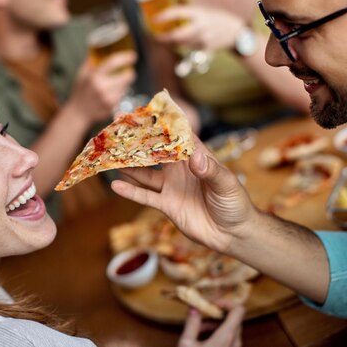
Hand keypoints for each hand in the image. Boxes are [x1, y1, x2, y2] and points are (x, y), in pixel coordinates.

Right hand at [67, 51, 136, 123]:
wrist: (78, 113)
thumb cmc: (79, 91)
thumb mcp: (81, 74)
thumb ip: (90, 61)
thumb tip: (98, 47)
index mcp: (93, 76)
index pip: (113, 62)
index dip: (125, 57)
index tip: (132, 55)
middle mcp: (102, 87)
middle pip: (126, 76)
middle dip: (130, 73)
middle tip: (129, 70)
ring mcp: (108, 99)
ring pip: (126, 87)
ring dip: (125, 83)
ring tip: (118, 82)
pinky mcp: (112, 107)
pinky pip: (122, 96)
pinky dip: (120, 92)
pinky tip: (113, 92)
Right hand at [111, 136, 254, 252]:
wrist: (233, 234)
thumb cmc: (235, 203)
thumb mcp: (226, 184)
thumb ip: (211, 171)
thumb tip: (196, 158)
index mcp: (197, 156)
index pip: (177, 135)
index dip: (163, 123)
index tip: (146, 111)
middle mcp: (181, 169)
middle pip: (156, 151)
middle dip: (139, 141)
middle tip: (118, 129)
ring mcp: (172, 186)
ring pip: (145, 173)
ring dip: (130, 165)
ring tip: (111, 155)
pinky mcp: (166, 204)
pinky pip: (145, 196)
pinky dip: (130, 191)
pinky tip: (115, 185)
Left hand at [154, 5, 244, 50]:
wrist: (235, 32)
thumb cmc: (216, 19)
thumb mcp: (204, 11)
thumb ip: (189, 13)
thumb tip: (168, 14)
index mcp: (200, 13)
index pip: (179, 12)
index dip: (165, 15)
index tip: (155, 18)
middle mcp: (201, 26)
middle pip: (178, 35)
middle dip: (165, 37)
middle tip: (156, 36)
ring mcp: (204, 39)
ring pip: (181, 43)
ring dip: (171, 43)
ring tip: (163, 39)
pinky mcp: (205, 48)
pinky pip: (188, 48)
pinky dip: (180, 46)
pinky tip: (176, 44)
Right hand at [178, 305, 244, 346]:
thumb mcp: (186, 344)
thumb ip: (191, 323)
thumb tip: (194, 308)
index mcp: (226, 338)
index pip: (238, 310)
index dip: (226, 302)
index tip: (211, 303)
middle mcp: (235, 345)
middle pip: (234, 321)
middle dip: (217, 316)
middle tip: (201, 316)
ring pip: (232, 333)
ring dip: (217, 327)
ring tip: (198, 330)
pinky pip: (229, 343)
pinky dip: (219, 337)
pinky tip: (202, 342)